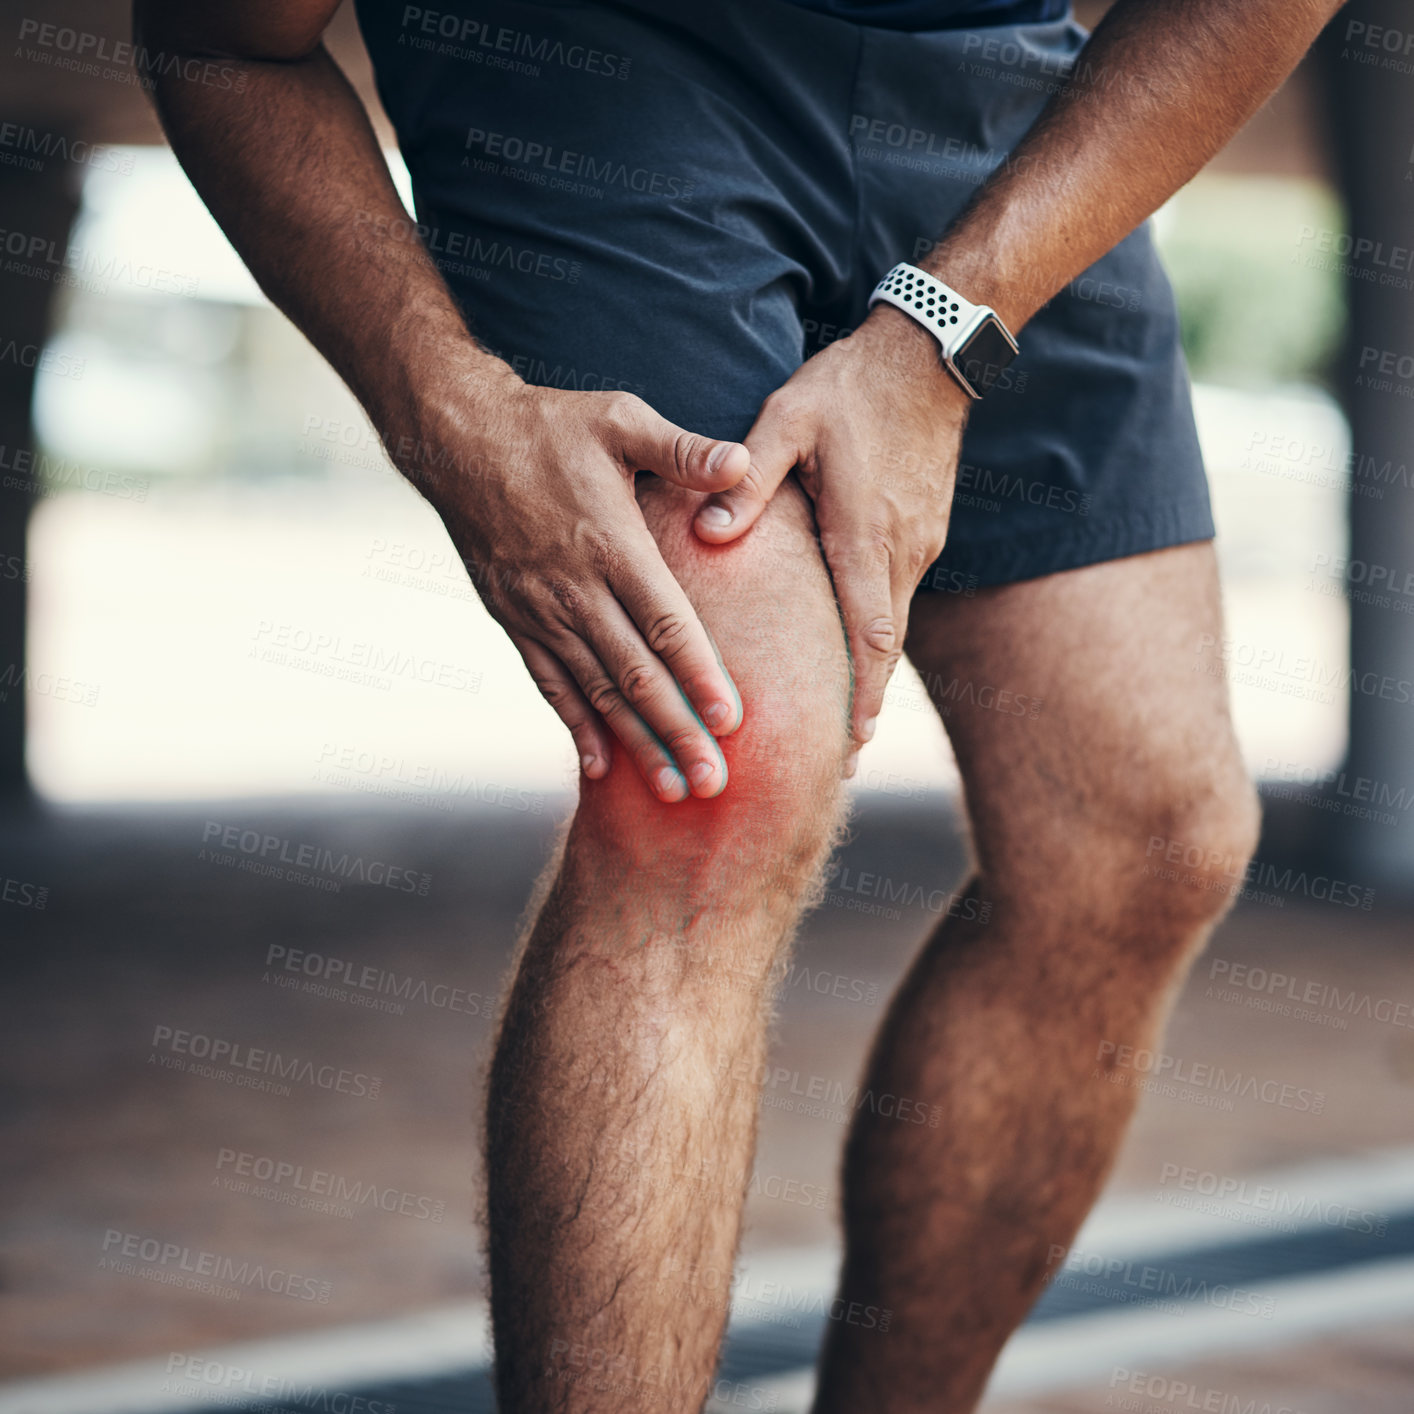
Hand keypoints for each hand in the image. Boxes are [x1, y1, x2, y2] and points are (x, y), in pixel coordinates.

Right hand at [419, 377, 751, 802]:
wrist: (455, 439)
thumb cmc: (549, 425)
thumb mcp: (620, 420)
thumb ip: (683, 450)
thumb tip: (742, 462)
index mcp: (611, 545)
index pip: (665, 623)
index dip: (699, 674)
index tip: (732, 722)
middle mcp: (575, 589)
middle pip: (635, 674)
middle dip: (676, 732)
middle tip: (713, 784)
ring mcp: (540, 611)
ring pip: (596, 692)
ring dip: (635, 743)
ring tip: (672, 790)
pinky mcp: (513, 620)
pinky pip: (549, 683)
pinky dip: (575, 726)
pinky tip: (600, 766)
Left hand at [692, 308, 971, 768]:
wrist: (929, 355)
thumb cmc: (850, 386)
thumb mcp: (787, 421)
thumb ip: (746, 479)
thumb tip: (707, 532)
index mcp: (863, 531)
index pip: (869, 632)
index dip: (861, 691)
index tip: (851, 743)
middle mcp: (900, 548)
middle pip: (885, 642)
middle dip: (867, 700)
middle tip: (846, 754)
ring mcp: (920, 540)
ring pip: (893, 619)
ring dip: (873, 666)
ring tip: (848, 712)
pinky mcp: (926, 528)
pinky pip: (899, 590)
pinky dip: (879, 627)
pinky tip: (858, 643)